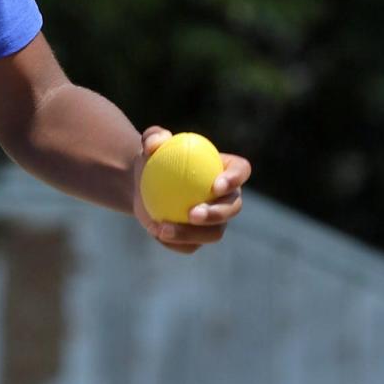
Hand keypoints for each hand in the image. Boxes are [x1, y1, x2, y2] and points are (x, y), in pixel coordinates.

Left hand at [133, 125, 250, 253]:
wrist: (143, 186)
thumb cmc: (153, 160)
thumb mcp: (151, 144)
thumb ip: (153, 138)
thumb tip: (153, 144)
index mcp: (227, 170)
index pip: (240, 171)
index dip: (235, 179)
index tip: (215, 185)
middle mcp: (228, 198)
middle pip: (233, 208)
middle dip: (217, 213)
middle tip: (192, 213)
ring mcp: (216, 221)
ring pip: (214, 233)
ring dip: (192, 234)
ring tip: (164, 229)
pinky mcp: (199, 238)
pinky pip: (191, 245)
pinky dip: (174, 242)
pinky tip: (156, 233)